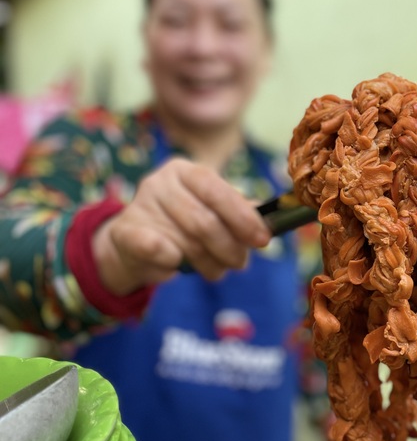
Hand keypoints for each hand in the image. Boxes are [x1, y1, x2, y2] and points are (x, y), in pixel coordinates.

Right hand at [93, 158, 270, 294]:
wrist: (134, 245)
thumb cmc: (182, 225)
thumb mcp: (211, 212)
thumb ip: (238, 213)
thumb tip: (268, 220)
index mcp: (186, 171)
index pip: (217, 190)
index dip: (242, 216)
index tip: (262, 239)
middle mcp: (160, 182)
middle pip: (204, 221)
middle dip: (229, 248)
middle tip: (240, 263)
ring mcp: (140, 205)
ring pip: (187, 242)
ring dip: (209, 263)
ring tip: (217, 269)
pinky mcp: (124, 231)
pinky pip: (155, 248)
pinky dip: (173, 261)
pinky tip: (178, 265)